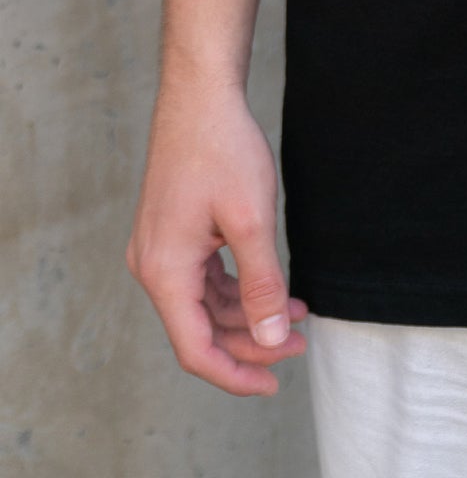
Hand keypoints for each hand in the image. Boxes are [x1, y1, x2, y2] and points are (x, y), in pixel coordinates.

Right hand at [125, 70, 308, 395]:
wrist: (201, 96)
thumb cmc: (223, 150)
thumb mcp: (252, 220)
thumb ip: (262, 283)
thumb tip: (273, 337)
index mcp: (164, 272)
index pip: (196, 348)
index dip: (236, 373)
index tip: (274, 383)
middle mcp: (153, 267)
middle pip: (202, 329)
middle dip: (252, 341)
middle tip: (300, 344)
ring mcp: (160, 250)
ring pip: (205, 304)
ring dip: (248, 314)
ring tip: (297, 314)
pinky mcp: (174, 234)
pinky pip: (204, 279)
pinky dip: (238, 288)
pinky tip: (273, 287)